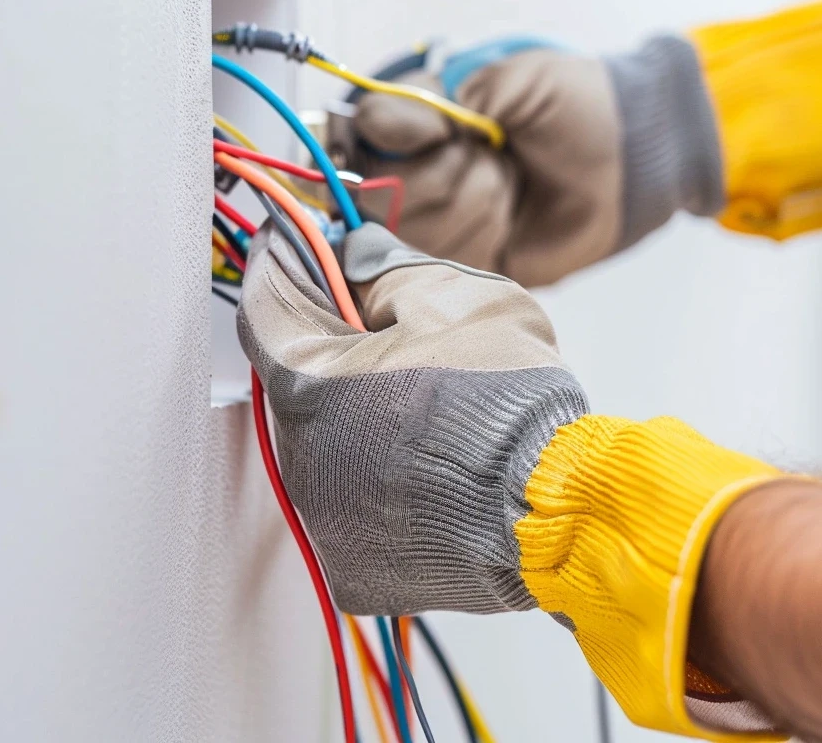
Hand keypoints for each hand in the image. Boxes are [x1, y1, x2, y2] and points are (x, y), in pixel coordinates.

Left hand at [237, 222, 794, 737]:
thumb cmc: (509, 403)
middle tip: (395, 336)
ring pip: (324, 448)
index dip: (288, 268)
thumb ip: (384, 269)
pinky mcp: (350, 567)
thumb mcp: (454, 298)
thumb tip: (350, 257)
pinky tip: (429, 470)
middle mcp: (297, 455)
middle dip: (335, 349)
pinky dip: (376, 483)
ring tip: (429, 415)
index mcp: (308, 380)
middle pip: (295, 380)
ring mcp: (320, 520)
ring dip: (357, 419)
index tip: (304, 252)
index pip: (266, 305)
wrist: (555, 510)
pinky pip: (350, 507)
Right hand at [342, 37, 723, 286]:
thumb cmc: (575, 106)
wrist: (632, 158)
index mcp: (420, 119)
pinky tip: (511, 216)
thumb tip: (372, 126)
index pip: (362, 132)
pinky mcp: (469, 262)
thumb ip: (437, 101)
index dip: (394, 133)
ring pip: (415, 225)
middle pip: (382, 188)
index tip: (442, 128)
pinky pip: (447, 260)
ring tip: (511, 182)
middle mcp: (418, 171)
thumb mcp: (510, 82)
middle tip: (494, 153)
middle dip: (448, 170)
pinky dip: (484, 231)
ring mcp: (441, 221)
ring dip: (475, 199)